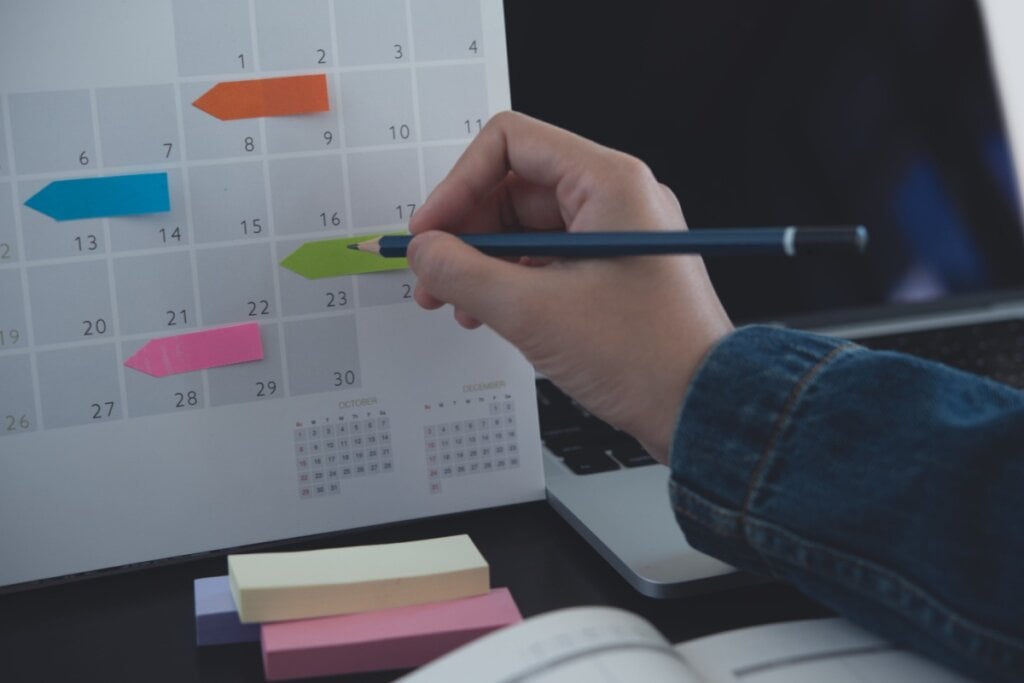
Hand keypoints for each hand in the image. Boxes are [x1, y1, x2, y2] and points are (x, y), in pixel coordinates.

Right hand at [407, 112, 732, 462]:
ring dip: (481, 262)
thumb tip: (424, 253)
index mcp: (609, 182)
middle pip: (512, 187)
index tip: (430, 229)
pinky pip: (544, 258)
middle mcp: (615, 198)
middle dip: (464, 232)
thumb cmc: (646, 357)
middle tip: (432, 275)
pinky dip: (509, 281)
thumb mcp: (533, 312)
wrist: (700, 410)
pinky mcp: (610, 271)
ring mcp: (613, 235)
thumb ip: (463, 273)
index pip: (511, 143)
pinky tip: (488, 314)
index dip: (458, 183)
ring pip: (524, 227)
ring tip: (455, 303)